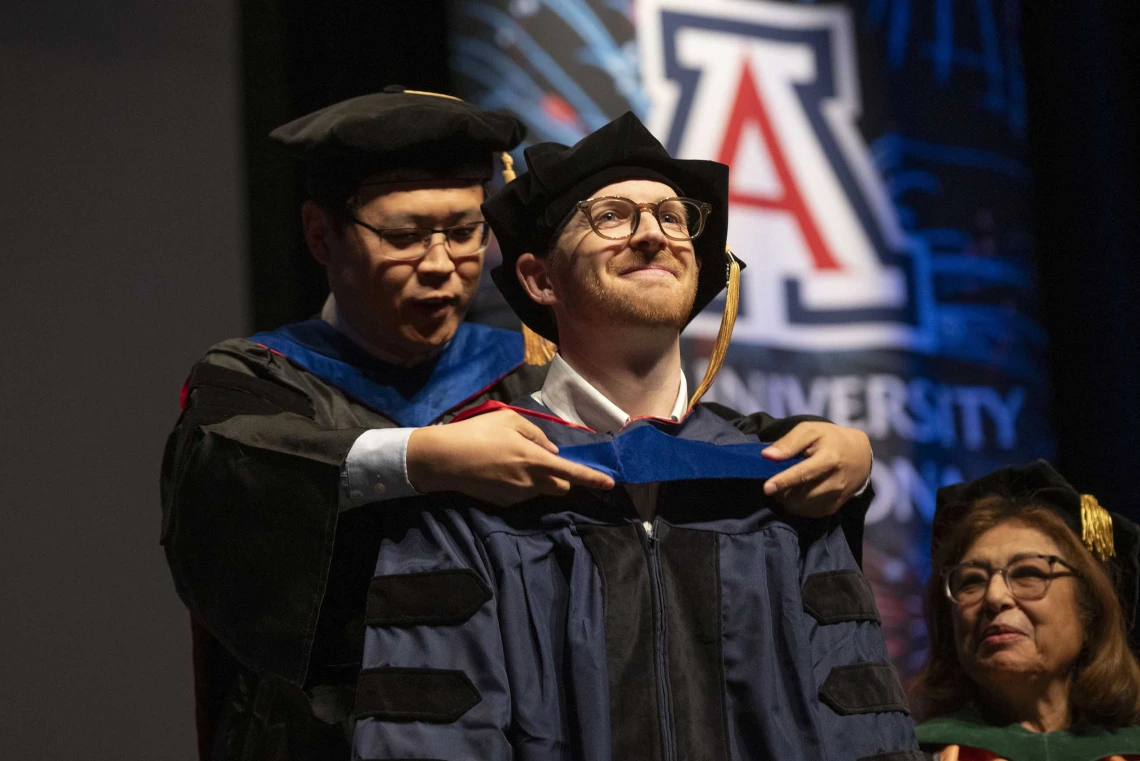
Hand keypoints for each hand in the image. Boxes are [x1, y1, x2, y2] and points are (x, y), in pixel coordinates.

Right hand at [406, 409, 614, 505]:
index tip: (610, 483)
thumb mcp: (510, 420)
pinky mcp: (503, 503)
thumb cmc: (478, 433)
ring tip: (515, 461)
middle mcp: (530, 483)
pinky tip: (502, 470)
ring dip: (540, 479)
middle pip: (560, 487)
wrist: (445, 459)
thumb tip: (550, 451)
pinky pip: (522, 494)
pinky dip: (522, 484)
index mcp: (536, 461)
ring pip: (540, 490)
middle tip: (548, 461)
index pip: (573, 474)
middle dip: (563, 478)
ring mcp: (516, 496)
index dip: (593, 478)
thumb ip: (537, 434)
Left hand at [760, 422, 871, 517]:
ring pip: (801, 506)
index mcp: (830, 459)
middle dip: (781, 491)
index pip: (804, 473)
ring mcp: (835, 498)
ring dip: (786, 499)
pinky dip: (796, 505)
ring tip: (784, 486)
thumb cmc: (830, 439)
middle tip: (774, 481)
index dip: (783, 481)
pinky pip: (807, 512)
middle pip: (800, 495)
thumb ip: (789, 442)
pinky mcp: (833, 508)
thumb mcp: (811, 430)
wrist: (859, 456)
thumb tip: (767, 455)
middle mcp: (835, 482)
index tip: (767, 487)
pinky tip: (796, 492)